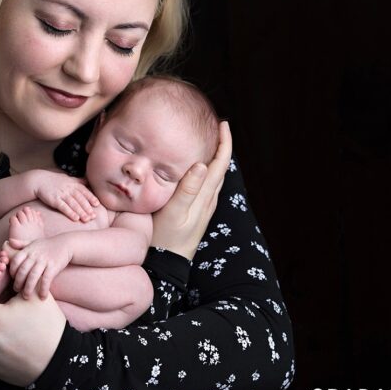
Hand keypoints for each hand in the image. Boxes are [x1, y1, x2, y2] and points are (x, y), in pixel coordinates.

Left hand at [8, 236, 72, 298]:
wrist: (66, 243)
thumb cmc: (47, 245)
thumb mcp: (33, 242)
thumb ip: (21, 243)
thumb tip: (8, 242)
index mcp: (28, 250)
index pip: (15, 261)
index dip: (12, 271)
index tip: (13, 278)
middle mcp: (35, 255)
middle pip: (22, 271)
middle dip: (18, 282)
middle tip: (16, 290)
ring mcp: (44, 261)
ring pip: (32, 277)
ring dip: (28, 289)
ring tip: (26, 297)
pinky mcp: (53, 267)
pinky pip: (46, 280)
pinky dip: (43, 289)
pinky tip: (42, 297)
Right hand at [32, 171, 98, 221]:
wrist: (38, 180)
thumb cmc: (54, 181)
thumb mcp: (67, 179)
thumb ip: (78, 181)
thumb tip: (88, 181)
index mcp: (73, 184)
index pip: (84, 191)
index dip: (91, 197)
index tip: (97, 204)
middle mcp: (68, 189)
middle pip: (80, 199)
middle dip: (87, 207)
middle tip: (94, 216)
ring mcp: (61, 194)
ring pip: (73, 204)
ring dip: (81, 212)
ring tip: (87, 219)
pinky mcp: (54, 200)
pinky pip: (63, 207)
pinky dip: (70, 212)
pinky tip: (75, 218)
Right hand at [151, 121, 232, 259]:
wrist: (167, 265)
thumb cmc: (166, 239)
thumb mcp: (174, 213)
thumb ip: (188, 189)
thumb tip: (202, 164)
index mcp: (204, 195)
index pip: (221, 163)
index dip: (224, 142)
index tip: (222, 124)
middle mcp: (208, 199)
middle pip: (221, 166)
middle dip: (220, 145)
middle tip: (214, 125)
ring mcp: (203, 206)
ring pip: (214, 175)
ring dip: (214, 156)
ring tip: (207, 140)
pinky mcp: (196, 211)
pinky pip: (206, 184)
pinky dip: (206, 169)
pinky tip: (195, 167)